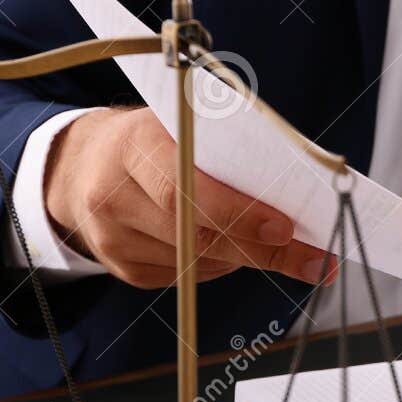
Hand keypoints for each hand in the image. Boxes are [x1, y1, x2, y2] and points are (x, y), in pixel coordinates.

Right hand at [43, 107, 334, 289]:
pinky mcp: (121, 268)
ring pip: (198, 262)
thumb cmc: (156, 138)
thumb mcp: (185, 123)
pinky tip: (227, 248)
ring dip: (246, 257)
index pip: (184, 189)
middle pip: (196, 236)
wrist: (85, 164)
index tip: (285, 228)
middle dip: (263, 250)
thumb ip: (229, 149)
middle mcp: (113, 195)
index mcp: (134, 144)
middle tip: (316, 260)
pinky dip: (219, 265)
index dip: (238, 213)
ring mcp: (112, 238)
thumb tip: (299, 189)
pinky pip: (186, 277)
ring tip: (275, 243)